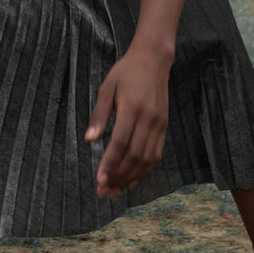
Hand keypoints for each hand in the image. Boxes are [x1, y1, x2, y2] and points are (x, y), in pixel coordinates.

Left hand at [85, 45, 170, 197]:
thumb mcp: (107, 87)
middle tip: (104, 191)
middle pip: (134, 156)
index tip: (99, 180)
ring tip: (116, 190)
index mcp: (132, 108)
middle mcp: (149, 119)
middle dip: (118, 176)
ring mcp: (159, 124)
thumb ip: (99, 114)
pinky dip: (145, 171)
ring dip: (131, 178)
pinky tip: (132, 180)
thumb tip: (89, 140)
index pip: (121, 143)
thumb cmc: (126, 73)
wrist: (153, 61)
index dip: (110, 164)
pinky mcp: (164, 127)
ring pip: (147, 159)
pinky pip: (156, 155)